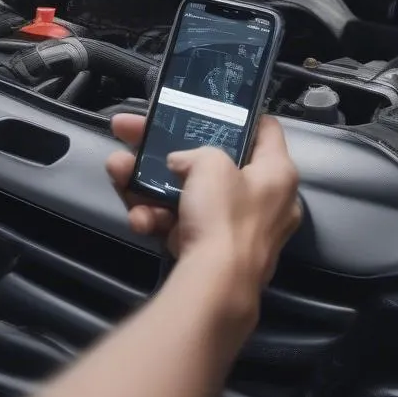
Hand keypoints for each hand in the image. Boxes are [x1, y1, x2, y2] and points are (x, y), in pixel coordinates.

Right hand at [106, 115, 301, 291]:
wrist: (214, 288)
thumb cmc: (224, 216)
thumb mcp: (210, 163)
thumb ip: (195, 152)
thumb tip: (181, 164)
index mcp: (278, 173)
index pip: (265, 130)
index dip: (239, 115)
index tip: (210, 107)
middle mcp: (266, 201)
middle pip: (212, 164)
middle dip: (169, 151)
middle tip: (136, 134)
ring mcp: (238, 230)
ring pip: (189, 196)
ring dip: (150, 186)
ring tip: (119, 171)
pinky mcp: (213, 254)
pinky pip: (183, 225)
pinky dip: (159, 219)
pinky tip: (139, 218)